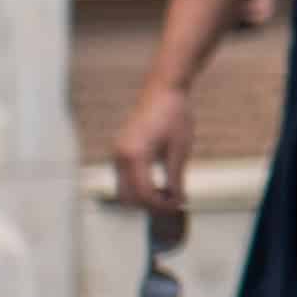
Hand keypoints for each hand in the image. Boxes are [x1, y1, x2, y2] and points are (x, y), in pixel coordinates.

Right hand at [107, 75, 197, 220]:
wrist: (163, 90)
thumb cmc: (174, 116)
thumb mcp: (179, 150)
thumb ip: (175, 179)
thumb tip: (178, 201)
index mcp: (134, 156)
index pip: (144, 193)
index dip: (161, 205)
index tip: (178, 206)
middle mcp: (120, 156)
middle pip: (128, 197)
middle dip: (149, 205)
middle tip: (173, 204)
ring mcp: (117, 153)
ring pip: (124, 189)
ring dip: (143, 197)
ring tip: (168, 194)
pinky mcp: (120, 151)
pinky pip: (124, 177)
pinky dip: (139, 186)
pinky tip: (159, 184)